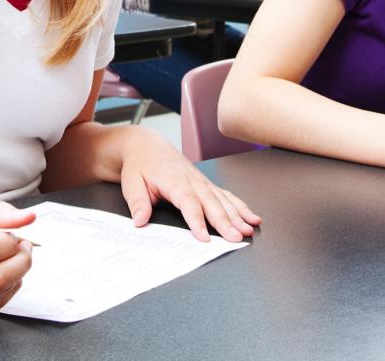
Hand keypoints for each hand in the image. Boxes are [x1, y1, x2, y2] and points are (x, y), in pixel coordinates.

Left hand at [119, 130, 260, 241]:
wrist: (147, 147)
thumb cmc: (140, 165)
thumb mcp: (131, 183)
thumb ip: (137, 202)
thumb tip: (140, 220)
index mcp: (174, 180)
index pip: (188, 202)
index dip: (197, 220)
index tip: (204, 237)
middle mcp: (192, 180)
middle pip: (211, 202)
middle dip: (225, 221)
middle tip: (236, 237)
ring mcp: (202, 181)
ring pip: (223, 200)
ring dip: (238, 215)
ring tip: (248, 230)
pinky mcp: (207, 184)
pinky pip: (227, 195)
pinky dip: (241, 207)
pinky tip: (252, 218)